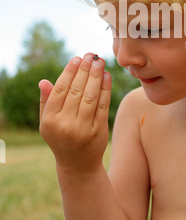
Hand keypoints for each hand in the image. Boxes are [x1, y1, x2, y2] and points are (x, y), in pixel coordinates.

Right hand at [39, 53, 110, 172]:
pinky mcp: (99, 130)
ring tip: (100, 62)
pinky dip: (105, 89)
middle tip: (91, 55)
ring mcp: (83, 128)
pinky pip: (103, 105)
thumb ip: (46, 101)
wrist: (78, 164)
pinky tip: (107, 76)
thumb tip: (44, 81)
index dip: (69, 72)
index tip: (77, 58)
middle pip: (77, 90)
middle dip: (85, 70)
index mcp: (50, 120)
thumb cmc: (60, 137)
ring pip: (91, 96)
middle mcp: (66, 124)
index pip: (60, 90)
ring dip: (96, 76)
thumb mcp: (47, 122)